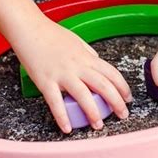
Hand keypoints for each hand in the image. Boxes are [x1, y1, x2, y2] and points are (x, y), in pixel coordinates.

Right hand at [15, 17, 131, 133]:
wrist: (29, 28)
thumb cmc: (50, 34)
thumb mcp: (76, 40)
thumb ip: (87, 53)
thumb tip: (97, 62)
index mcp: (86, 56)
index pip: (111, 72)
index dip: (123, 87)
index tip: (128, 98)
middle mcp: (77, 65)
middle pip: (103, 85)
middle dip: (116, 102)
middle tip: (123, 114)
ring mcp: (61, 73)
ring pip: (83, 95)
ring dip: (93, 112)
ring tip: (98, 126)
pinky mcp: (45, 80)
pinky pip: (55, 102)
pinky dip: (62, 117)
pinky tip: (67, 128)